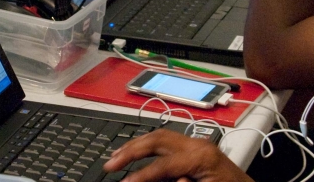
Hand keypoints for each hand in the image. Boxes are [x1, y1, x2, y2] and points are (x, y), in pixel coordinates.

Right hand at [105, 130, 252, 181]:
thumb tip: (157, 177)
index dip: (141, 175)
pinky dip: (149, 147)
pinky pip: (167, 143)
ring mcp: (198, 145)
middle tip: (111, 164)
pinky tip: (137, 155)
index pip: (163, 164)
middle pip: (157, 140)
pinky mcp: (197, 150)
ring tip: (117, 157)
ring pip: (160, 137)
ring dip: (136, 146)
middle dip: (131, 150)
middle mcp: (199, 145)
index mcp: (203, 156)